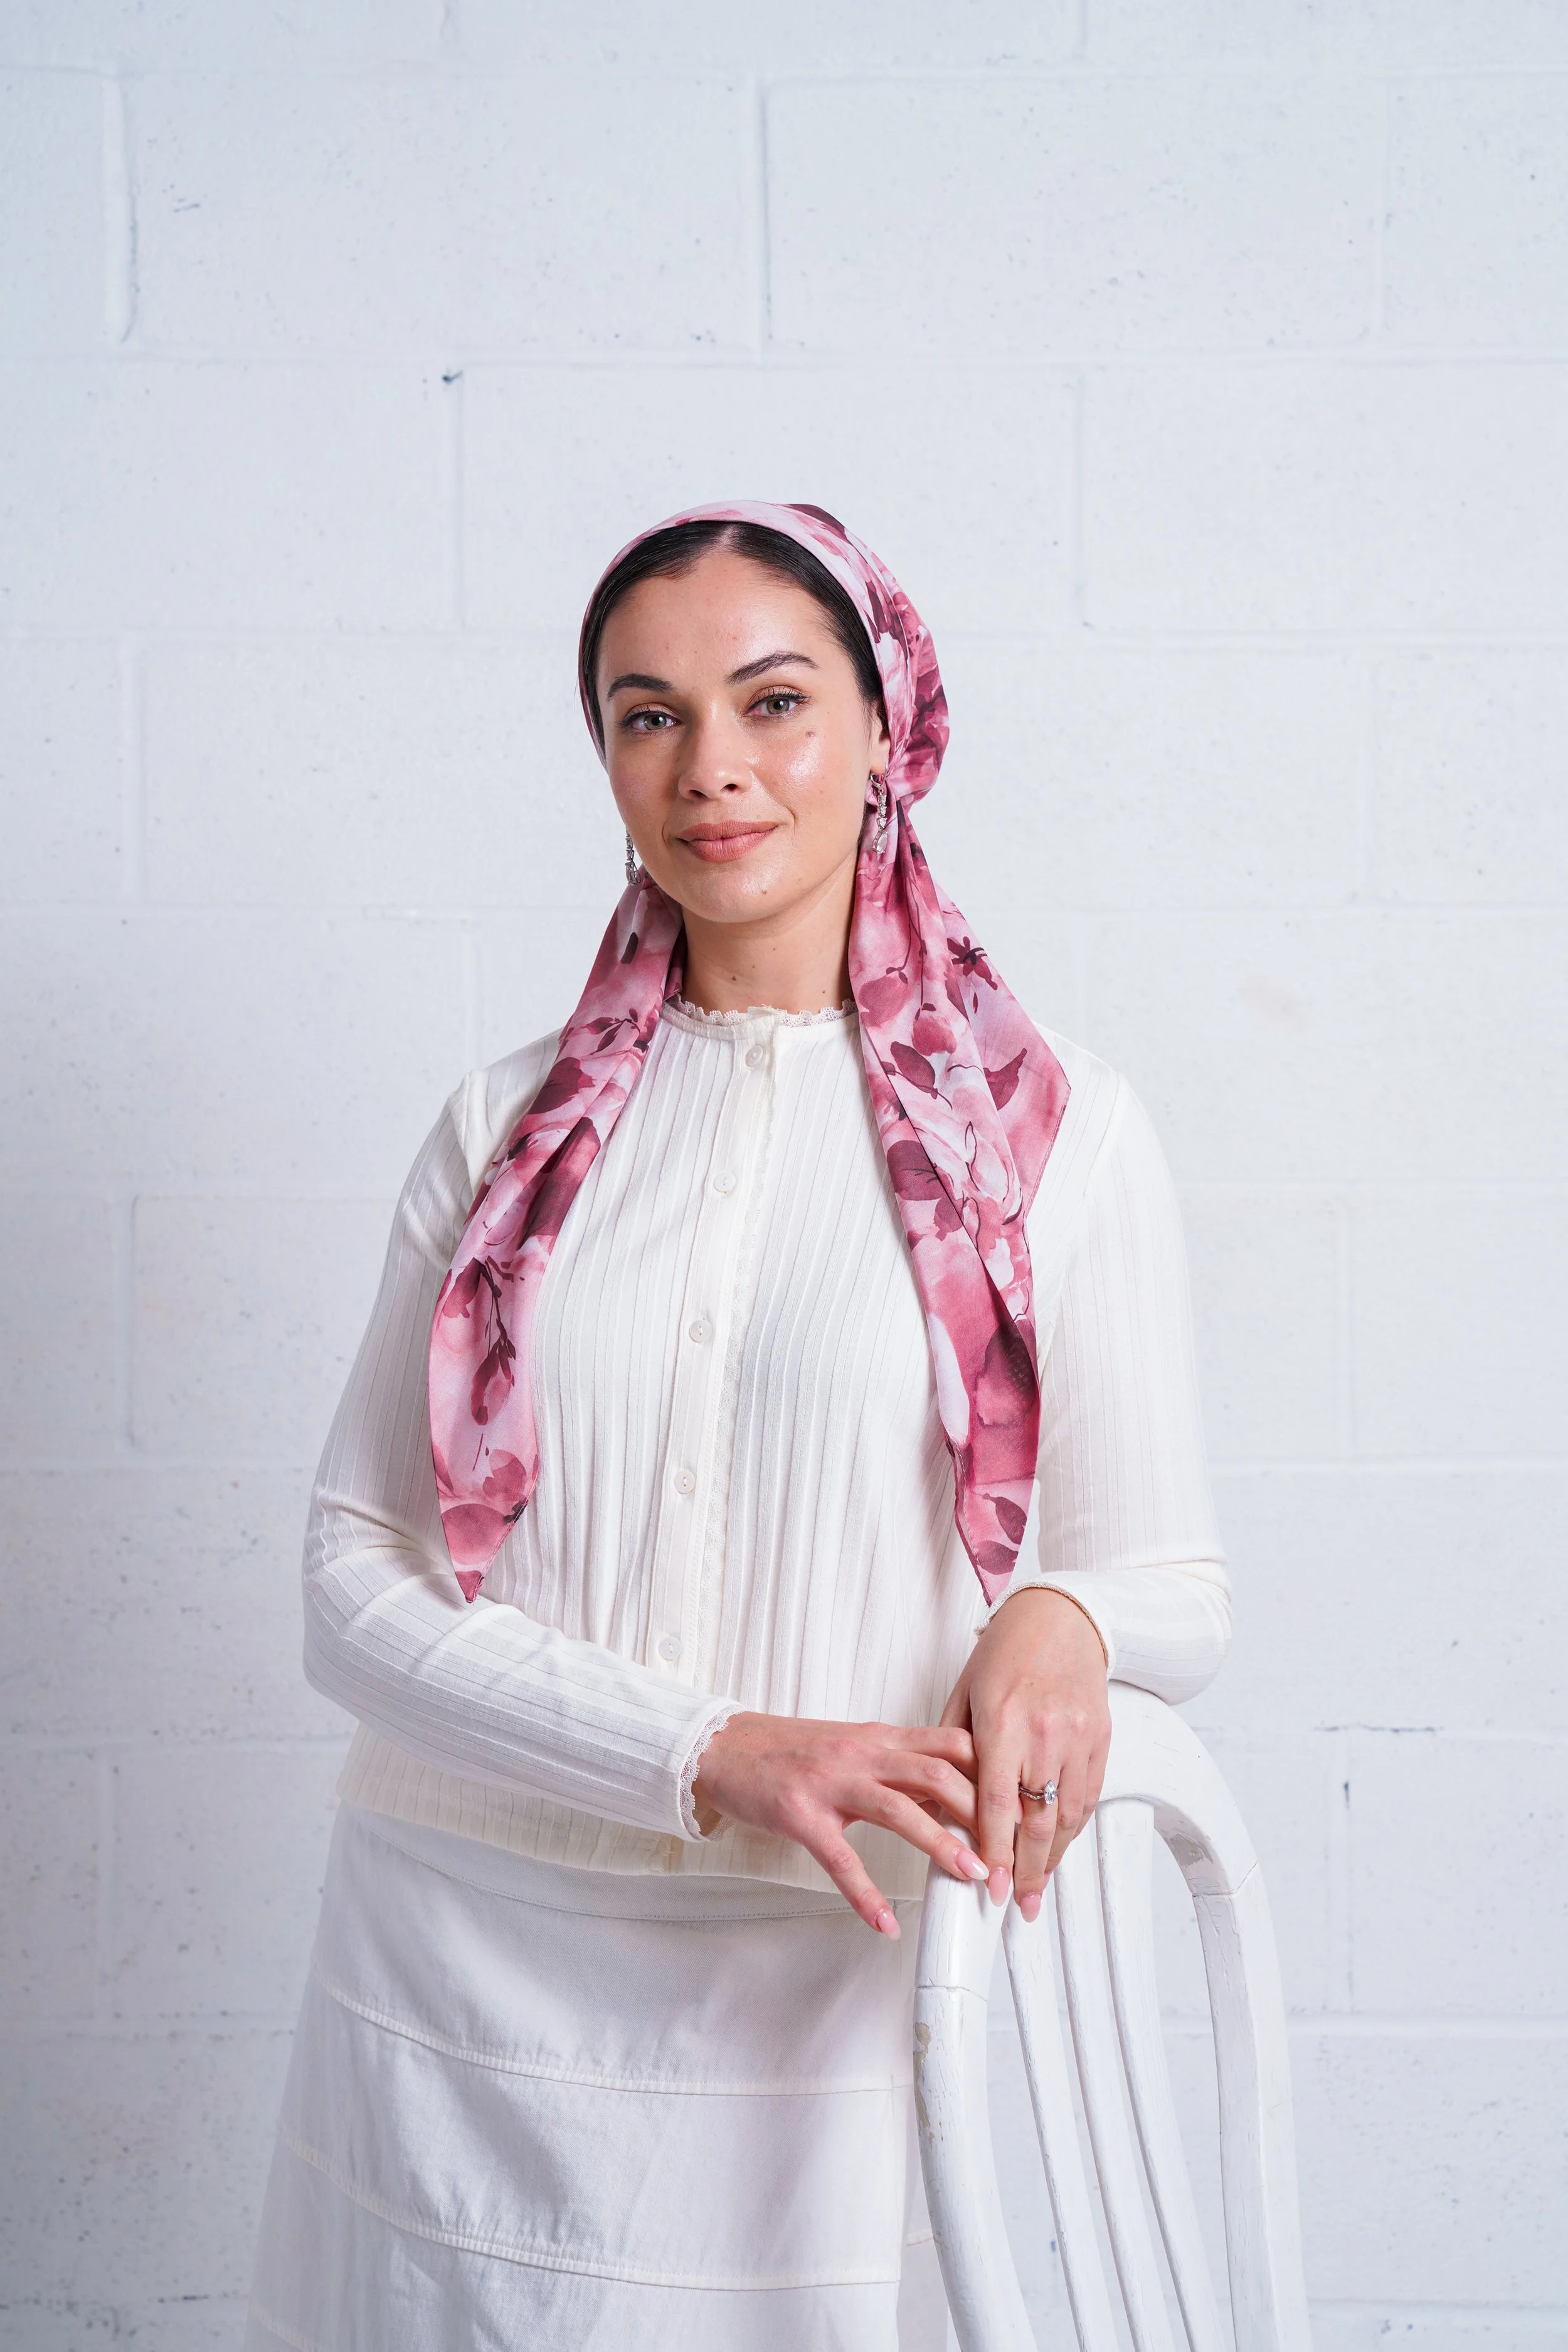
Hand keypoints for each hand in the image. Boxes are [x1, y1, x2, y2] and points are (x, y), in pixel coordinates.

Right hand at [690, 1712, 988, 1936]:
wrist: (724, 1747)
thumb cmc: (791, 1750)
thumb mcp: (853, 1747)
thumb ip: (899, 1764)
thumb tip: (952, 1793)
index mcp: (879, 1738)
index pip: (952, 1744)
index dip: (993, 1774)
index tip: (1022, 1809)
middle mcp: (862, 1754)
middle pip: (938, 1773)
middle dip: (982, 1814)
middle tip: (1010, 1854)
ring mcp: (830, 1783)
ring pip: (899, 1809)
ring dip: (941, 1844)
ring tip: (972, 1875)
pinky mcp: (800, 1815)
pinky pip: (840, 1859)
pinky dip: (865, 1895)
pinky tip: (885, 1922)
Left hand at [940, 1588, 1110, 1924]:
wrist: (1061, 1619)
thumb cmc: (1006, 1653)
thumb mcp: (963, 1694)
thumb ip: (949, 1751)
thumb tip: (932, 1802)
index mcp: (1003, 1722)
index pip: (997, 1803)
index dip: (995, 1852)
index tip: (990, 1886)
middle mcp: (1044, 1733)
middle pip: (1037, 1821)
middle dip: (1025, 1872)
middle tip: (1015, 1904)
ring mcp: (1078, 1738)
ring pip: (1067, 1816)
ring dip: (1052, 1859)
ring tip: (1035, 1888)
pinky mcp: (1101, 1739)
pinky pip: (1088, 1797)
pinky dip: (1072, 1830)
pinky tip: (1057, 1849)